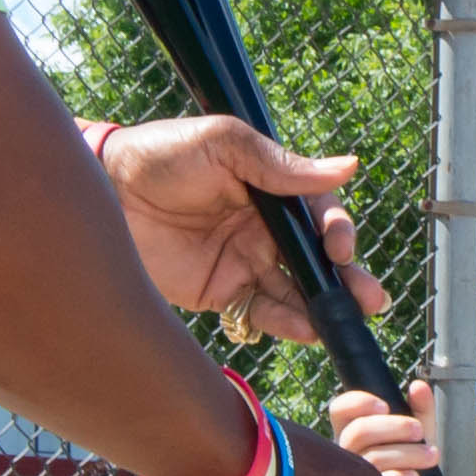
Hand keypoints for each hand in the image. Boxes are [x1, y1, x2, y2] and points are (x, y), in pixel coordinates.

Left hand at [100, 118, 388, 342]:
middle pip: (316, 259)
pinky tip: (309, 331)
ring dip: (324, 307)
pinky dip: (287, 323)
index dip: (336, 231)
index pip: (317, 215)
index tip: (340, 247)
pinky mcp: (222, 292)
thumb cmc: (160, 155)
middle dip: (347, 280)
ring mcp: (245, 262)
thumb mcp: (223, 144)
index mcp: (270, 189)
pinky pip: (263, 311)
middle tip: (371, 299)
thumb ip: (281, 164)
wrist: (105, 194)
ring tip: (346, 322)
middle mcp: (264, 228)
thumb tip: (347, 165)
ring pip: (296, 290)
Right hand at [321, 384, 439, 475]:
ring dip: (407, 453)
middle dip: (393, 427)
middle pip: (358, 432)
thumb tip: (419, 386)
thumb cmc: (410, 456)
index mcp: (351, 428)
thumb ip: (420, 407)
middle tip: (419, 431)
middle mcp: (346, 452)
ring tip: (431, 454)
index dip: (358, 402)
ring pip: (371, 458)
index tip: (386, 405)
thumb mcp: (417, 429)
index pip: (340, 409)